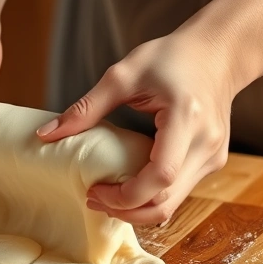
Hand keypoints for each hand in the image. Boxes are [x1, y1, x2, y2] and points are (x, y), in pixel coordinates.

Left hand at [36, 31, 231, 224]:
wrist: (217, 53)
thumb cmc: (170, 57)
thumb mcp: (122, 75)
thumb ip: (85, 108)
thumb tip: (45, 135)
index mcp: (186, 119)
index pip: (160, 176)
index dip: (125, 195)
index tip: (94, 191)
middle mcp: (206, 143)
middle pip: (166, 200)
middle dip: (126, 210)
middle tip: (92, 198)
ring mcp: (213, 155)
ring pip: (174, 203)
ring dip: (138, 209)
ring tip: (106, 196)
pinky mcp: (212, 160)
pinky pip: (179, 191)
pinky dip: (151, 197)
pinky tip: (127, 187)